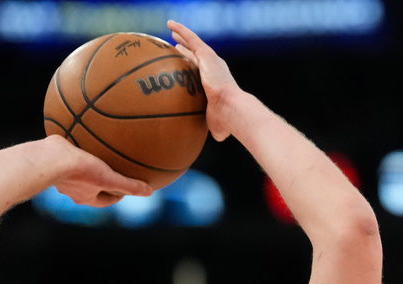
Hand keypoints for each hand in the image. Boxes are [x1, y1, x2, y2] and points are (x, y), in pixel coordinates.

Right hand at [46, 136, 151, 206]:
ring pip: (79, 173)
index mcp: (86, 197)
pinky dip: (76, 152)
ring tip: (97, 156)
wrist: (50, 159)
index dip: (117, 195)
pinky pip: (68, 156)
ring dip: (88, 168)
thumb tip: (149, 192)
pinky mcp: (54, 161)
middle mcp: (73, 190)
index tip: (125, 189)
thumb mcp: (109, 178)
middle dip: (102, 182)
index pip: (105, 200)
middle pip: (91, 188)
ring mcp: (62, 176)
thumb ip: (129, 186)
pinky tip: (81, 137)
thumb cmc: (80, 171)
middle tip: (113, 172)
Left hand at [168, 20, 240, 141]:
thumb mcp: (215, 125)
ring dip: (183, 36)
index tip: (183, 63)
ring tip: (171, 29)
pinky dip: (181, 31)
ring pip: (193, 43)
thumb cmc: (225, 121)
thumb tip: (210, 140)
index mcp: (215, 83)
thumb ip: (211, 127)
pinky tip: (170, 25)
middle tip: (176, 45)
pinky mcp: (207, 55)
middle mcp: (214, 69)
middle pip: (197, 56)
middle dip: (187, 50)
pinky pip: (192, 39)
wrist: (232, 110)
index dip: (192, 66)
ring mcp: (210, 61)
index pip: (201, 72)